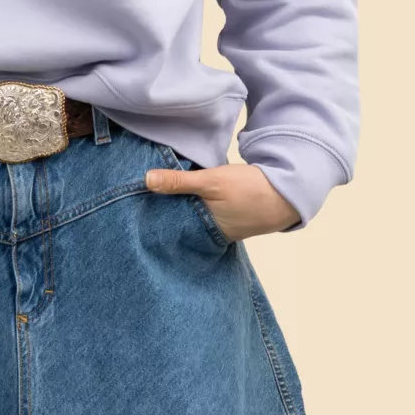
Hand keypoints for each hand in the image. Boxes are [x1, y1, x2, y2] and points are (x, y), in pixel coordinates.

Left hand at [144, 161, 299, 241]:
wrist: (285, 195)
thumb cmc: (249, 190)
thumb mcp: (212, 181)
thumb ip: (180, 182)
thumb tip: (146, 180)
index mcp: (200, 229)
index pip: (166, 225)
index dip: (150, 215)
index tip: (129, 204)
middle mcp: (205, 233)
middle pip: (175, 221)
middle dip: (160, 212)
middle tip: (135, 199)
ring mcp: (215, 228)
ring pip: (188, 216)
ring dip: (176, 206)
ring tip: (153, 195)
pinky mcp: (223, 220)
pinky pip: (200, 213)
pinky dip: (191, 205)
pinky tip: (180, 195)